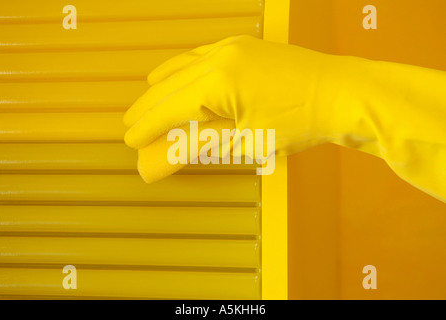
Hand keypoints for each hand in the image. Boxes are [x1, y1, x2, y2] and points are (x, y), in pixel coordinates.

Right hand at [123, 35, 338, 181]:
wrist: (342, 94)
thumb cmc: (298, 122)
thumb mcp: (245, 141)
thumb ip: (197, 148)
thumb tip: (159, 164)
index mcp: (217, 81)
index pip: (169, 107)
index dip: (148, 126)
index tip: (130, 139)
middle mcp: (219, 56)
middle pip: (170, 84)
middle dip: (148, 106)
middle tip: (130, 123)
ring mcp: (234, 46)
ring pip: (184, 65)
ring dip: (162, 85)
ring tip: (145, 100)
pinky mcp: (245, 45)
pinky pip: (203, 54)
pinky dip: (185, 68)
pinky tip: (178, 74)